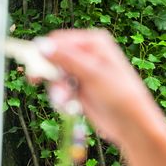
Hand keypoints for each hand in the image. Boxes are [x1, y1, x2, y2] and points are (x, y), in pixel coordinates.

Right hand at [37, 30, 165, 165]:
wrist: (132, 124)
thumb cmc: (120, 95)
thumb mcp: (92, 74)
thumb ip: (66, 58)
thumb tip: (41, 45)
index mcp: (94, 42)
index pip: (58, 40)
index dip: (43, 53)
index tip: (33, 68)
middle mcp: (87, 54)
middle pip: (53, 58)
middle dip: (51, 75)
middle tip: (36, 82)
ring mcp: (82, 72)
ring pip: (55, 77)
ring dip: (57, 91)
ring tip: (66, 103)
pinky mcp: (80, 89)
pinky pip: (60, 91)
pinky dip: (62, 100)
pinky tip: (72, 108)